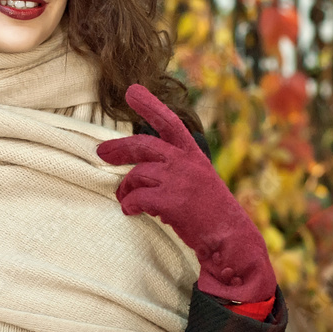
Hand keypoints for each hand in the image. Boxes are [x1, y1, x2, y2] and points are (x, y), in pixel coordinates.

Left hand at [95, 84, 275, 303]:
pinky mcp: (172, 201)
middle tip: (101, 153)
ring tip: (125, 199)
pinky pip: (137, 199)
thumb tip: (139, 167)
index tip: (132, 91)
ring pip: (137, 175)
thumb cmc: (210, 213)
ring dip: (125, 188)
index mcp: (193, 155)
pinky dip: (129, 205)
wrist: (231, 240)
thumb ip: (174, 168)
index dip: (149, 105)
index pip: (169, 122)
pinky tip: (131, 211)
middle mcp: (185, 162)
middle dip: (118, 148)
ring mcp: (179, 180)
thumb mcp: (198, 180)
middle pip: (143, 145)